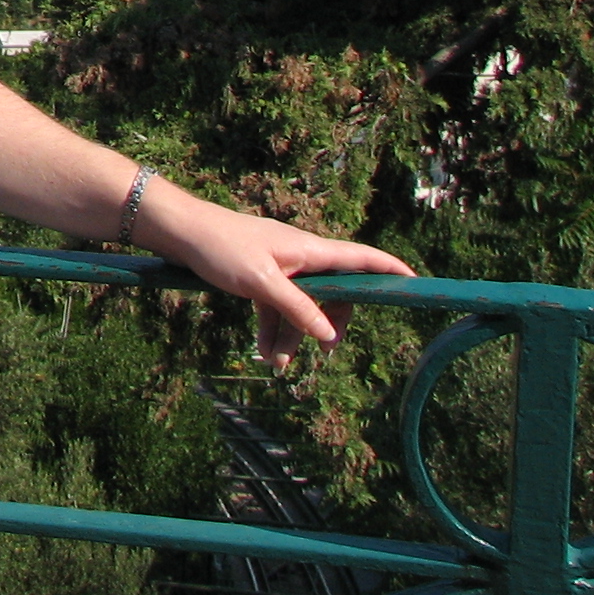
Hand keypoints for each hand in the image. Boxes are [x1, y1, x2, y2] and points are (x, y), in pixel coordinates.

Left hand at [142, 186, 412, 367]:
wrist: (179, 231)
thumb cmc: (220, 247)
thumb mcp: (261, 283)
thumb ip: (298, 309)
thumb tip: (330, 335)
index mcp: (309, 249)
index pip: (360, 258)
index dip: (389, 270)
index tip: (414, 282)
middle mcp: (299, 256)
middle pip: (332, 292)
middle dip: (329, 323)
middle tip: (326, 350)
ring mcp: (278, 267)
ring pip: (300, 306)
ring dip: (291, 335)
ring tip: (276, 364)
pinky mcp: (257, 277)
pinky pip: (275, 307)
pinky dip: (271, 329)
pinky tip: (263, 353)